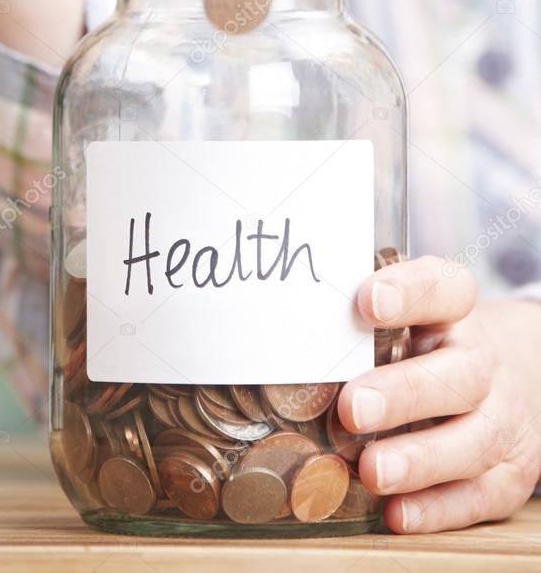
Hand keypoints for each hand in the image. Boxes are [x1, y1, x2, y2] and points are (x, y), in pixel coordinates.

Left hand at [337, 255, 540, 532]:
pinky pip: (478, 496)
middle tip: (353, 407)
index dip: (410, 292)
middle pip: (458, 374)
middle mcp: (482, 362)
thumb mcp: (410, 319)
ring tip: (371, 469)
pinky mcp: (507, 475)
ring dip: (419, 459)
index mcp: (455, 314)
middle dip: (404, 393)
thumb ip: (361, 322)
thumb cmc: (431, 348)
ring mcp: (501, 420)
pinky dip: (436, 508)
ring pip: (472, 441)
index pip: (445, 290)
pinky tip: (396, 511)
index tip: (368, 300)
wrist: (513, 381)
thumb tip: (288, 331)